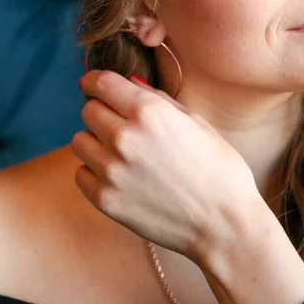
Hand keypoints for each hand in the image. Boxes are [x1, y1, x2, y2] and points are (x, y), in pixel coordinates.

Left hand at [72, 70, 259, 261]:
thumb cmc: (218, 167)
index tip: (94, 84)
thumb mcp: (194, 121)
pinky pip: (81, 173)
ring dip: (96, 141)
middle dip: (102, 110)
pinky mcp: (106, 200)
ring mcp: (112, 170)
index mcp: (149, 112)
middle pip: (89, 110)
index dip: (95, 80)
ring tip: (120, 152)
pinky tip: (118, 175)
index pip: (102, 83)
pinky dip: (95, 171)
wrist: (224, 222)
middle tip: (119, 122)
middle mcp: (125, 137)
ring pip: (80, 140)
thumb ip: (157, 98)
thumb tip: (130, 82)